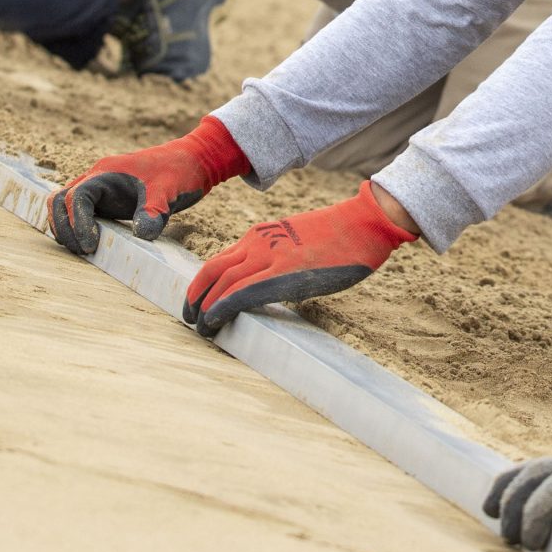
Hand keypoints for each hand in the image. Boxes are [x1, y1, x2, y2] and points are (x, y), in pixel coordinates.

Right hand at [46, 118, 251, 253]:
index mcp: (106, 173)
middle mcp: (97, 179)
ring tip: (85, 251)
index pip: (75, 197)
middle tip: (84, 251)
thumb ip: (153, 212)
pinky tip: (93, 246)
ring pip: (65, 207)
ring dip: (67, 229)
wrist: (193, 161)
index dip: (77, 223)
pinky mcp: (107, 201)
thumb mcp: (168, 192)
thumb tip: (141, 235)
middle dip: (64, 227)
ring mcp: (100, 190)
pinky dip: (78, 229)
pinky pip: (81, 214)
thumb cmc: (179, 171)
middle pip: (59, 201)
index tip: (91, 245)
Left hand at [179, 182, 416, 337]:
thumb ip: (281, 258)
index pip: (221, 260)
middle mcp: (258, 242)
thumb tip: (275, 283)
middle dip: (195, 295)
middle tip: (189, 317)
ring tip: (198, 327)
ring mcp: (269, 256)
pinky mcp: (281, 273)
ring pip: (220, 281)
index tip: (201, 303)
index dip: (204, 284)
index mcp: (262, 235)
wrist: (362, 224)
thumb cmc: (340, 236)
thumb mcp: (300, 242)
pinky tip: (212, 321)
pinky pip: (240, 291)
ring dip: (204, 307)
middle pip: (211, 269)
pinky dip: (220, 306)